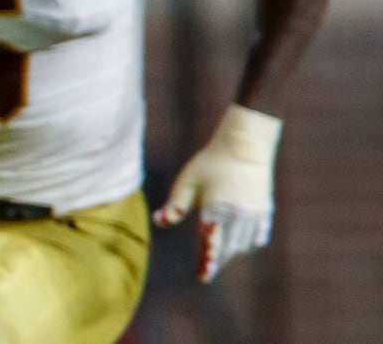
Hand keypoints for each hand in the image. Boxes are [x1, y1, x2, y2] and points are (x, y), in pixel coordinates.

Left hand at [153, 104, 282, 282]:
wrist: (244, 146)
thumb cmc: (210, 162)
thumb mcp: (187, 182)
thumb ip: (175, 206)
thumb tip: (158, 221)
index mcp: (215, 211)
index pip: (210, 245)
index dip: (206, 263)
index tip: (202, 277)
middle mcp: (236, 216)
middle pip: (227, 248)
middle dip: (217, 260)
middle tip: (208, 269)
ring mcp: (253, 214)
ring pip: (242, 244)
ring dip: (231, 253)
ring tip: (221, 257)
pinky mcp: (265, 209)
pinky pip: (258, 236)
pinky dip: (248, 244)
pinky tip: (241, 246)